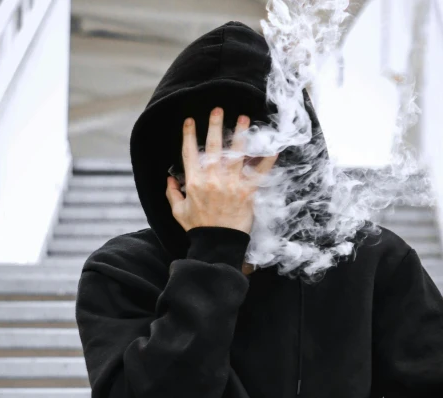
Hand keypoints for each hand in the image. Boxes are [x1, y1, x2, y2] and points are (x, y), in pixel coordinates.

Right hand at [166, 107, 277, 234]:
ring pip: (236, 154)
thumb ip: (172, 194)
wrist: (217, 244)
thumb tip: (169, 179)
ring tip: (245, 119)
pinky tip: (273, 148)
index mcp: (194, 182)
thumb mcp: (179, 212)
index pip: (190, 152)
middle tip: (219, 109)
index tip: (190, 120)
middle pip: (214, 147)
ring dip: (241, 135)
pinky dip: (267, 161)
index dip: (189, 135)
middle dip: (216, 125)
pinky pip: (259, 173)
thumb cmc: (198, 228)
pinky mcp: (247, 193)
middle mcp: (212, 179)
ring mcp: (231, 185)